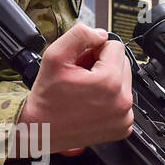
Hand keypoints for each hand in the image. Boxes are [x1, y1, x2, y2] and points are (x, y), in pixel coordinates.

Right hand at [18, 23, 132, 154]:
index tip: (81, 63)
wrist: (41, 130)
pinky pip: (122, 102)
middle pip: (122, 64)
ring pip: (123, 82)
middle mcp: (122, 102)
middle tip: (81, 77)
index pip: (115, 46)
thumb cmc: (46, 99)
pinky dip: (109, 100)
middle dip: (102, 65)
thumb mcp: (54, 56)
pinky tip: (90, 104)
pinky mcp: (122, 127)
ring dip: (106, 82)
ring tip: (84, 91)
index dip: (95, 50)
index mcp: (109, 82)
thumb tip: (100, 34)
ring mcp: (123, 117)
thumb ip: (79, 35)